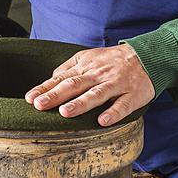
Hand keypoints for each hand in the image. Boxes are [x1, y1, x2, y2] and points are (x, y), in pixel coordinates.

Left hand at [25, 44, 154, 126]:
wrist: (147, 56)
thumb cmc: (113, 61)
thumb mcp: (88, 57)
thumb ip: (68, 68)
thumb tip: (50, 80)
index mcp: (85, 67)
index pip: (61, 78)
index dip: (45, 89)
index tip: (30, 99)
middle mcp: (98, 75)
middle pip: (74, 85)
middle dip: (56, 95)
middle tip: (40, 105)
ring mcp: (116, 84)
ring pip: (96, 94)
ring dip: (80, 103)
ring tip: (65, 112)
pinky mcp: (132, 94)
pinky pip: (122, 105)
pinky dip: (113, 113)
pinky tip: (102, 121)